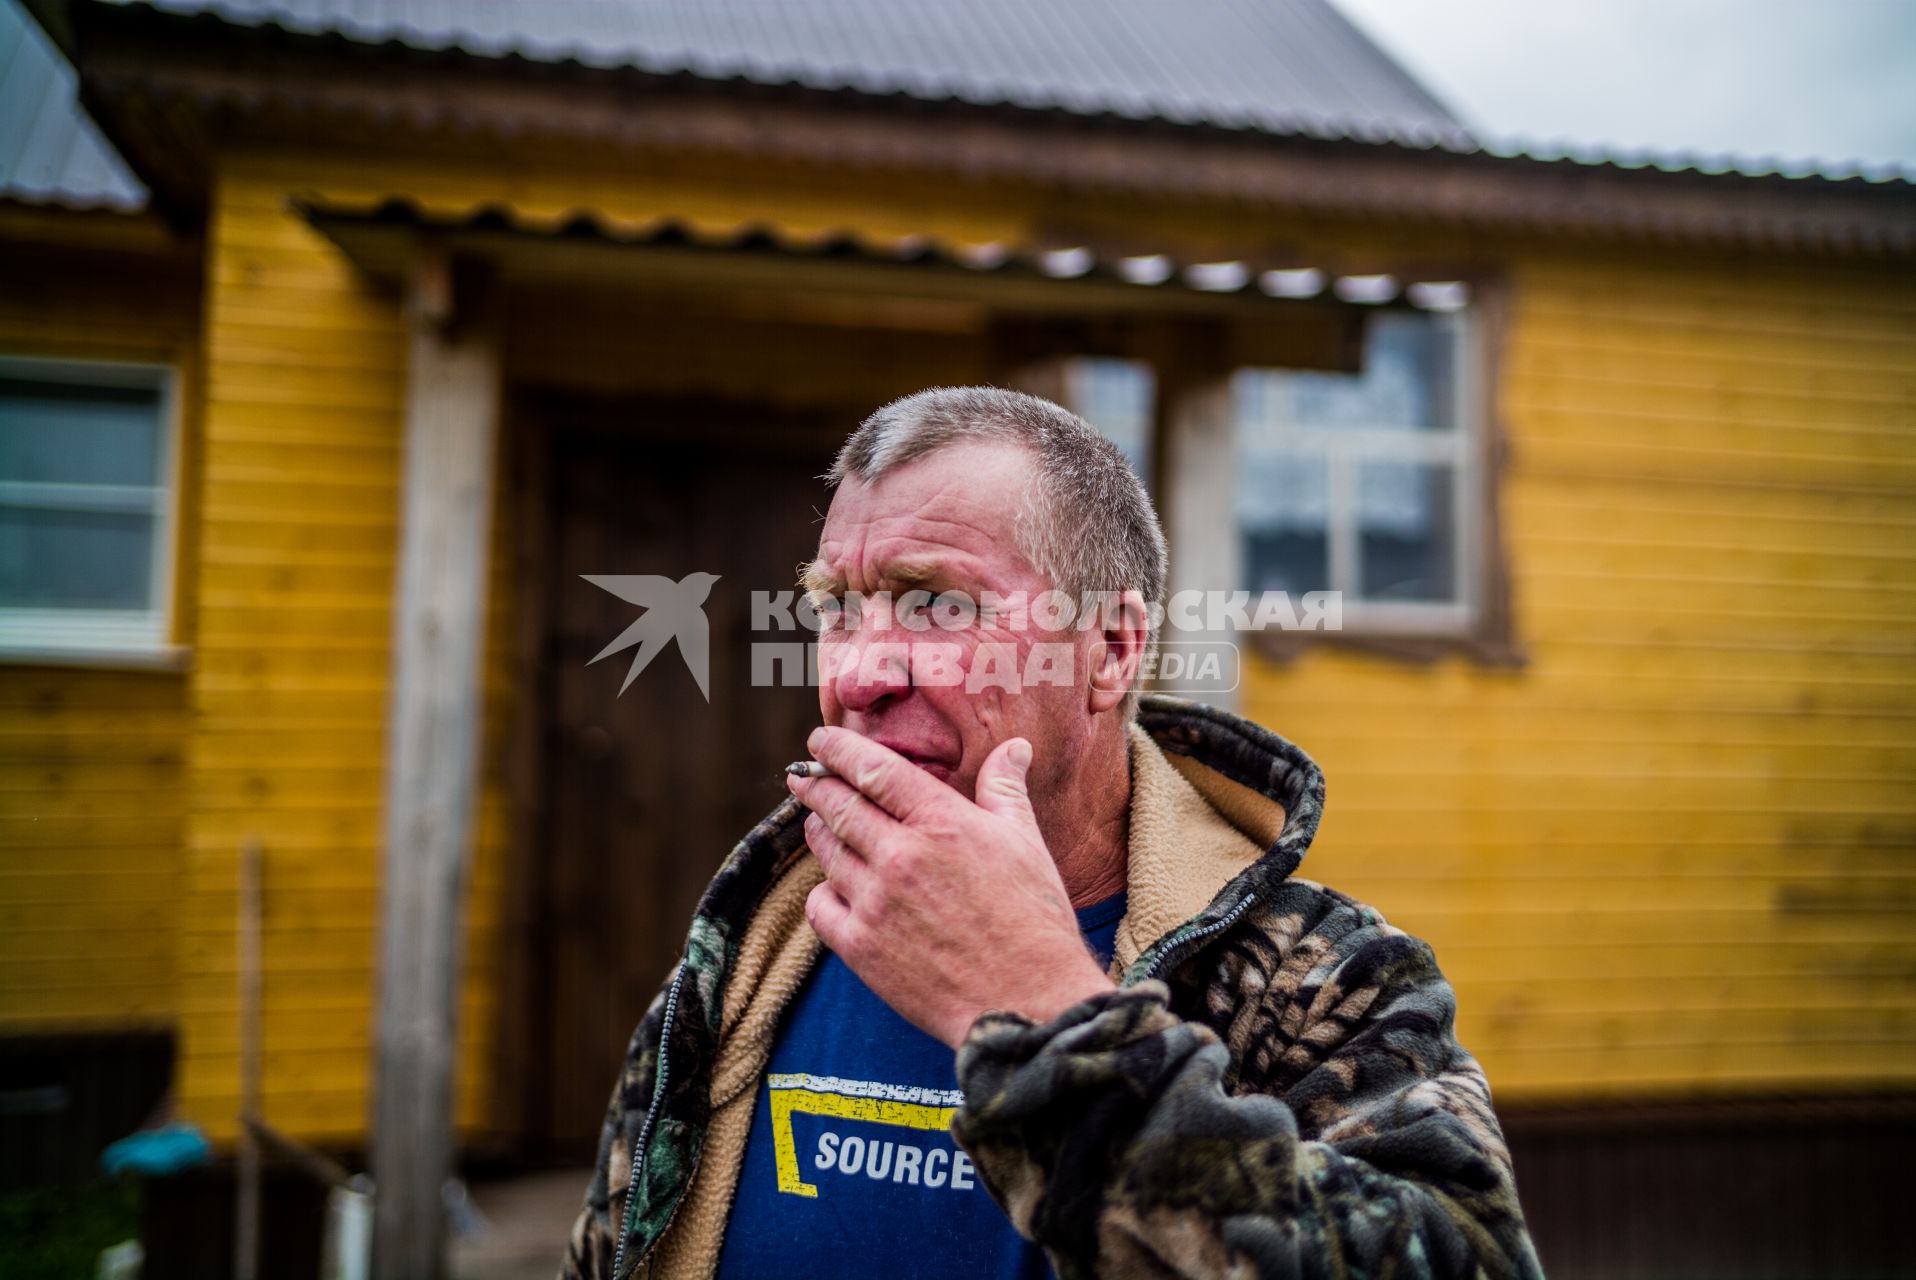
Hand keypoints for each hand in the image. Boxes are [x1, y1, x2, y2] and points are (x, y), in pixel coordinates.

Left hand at [786, 727, 1117, 1047]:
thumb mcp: (1025, 842)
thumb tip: (1015, 746)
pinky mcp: (862, 948)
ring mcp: (876, 904)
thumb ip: (1005, 788)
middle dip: (815, 784)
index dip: (839, 749)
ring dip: (818, 829)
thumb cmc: (1034, 919)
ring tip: (819, 821)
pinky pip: (820, 905)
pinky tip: (835, 885)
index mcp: (942, 822)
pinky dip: (823, 890)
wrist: (1028, 1002)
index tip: (821, 740)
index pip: (873, 769)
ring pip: (826, 851)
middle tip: (803, 775)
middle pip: (837, 805)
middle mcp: (901, 857)